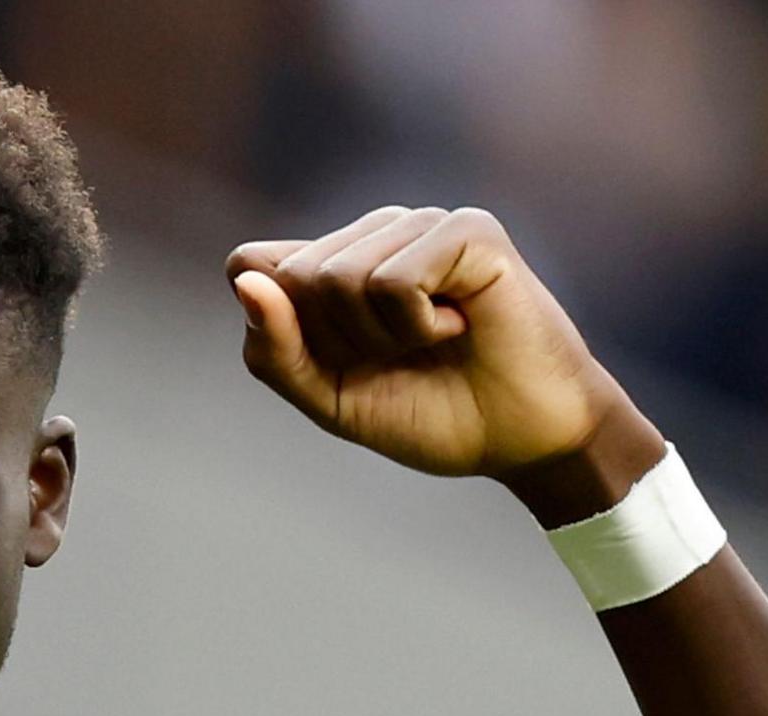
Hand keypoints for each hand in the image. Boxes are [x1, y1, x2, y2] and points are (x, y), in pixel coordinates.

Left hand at [227, 206, 636, 479]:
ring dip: (381, 338)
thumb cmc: (430, 414)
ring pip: (338, 277)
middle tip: (399, 356)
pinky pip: (393, 280)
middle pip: (291, 276)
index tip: (338, 363)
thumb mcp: (329, 399)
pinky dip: (417, 326)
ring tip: (434, 341)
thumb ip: (274, 350)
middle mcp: (373, 232)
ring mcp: (421, 223)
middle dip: (336, 342)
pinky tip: (459, 327)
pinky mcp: (467, 230)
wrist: (522, 440)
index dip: (280, 330)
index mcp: (332, 261)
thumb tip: (245, 282)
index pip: (248, 265)